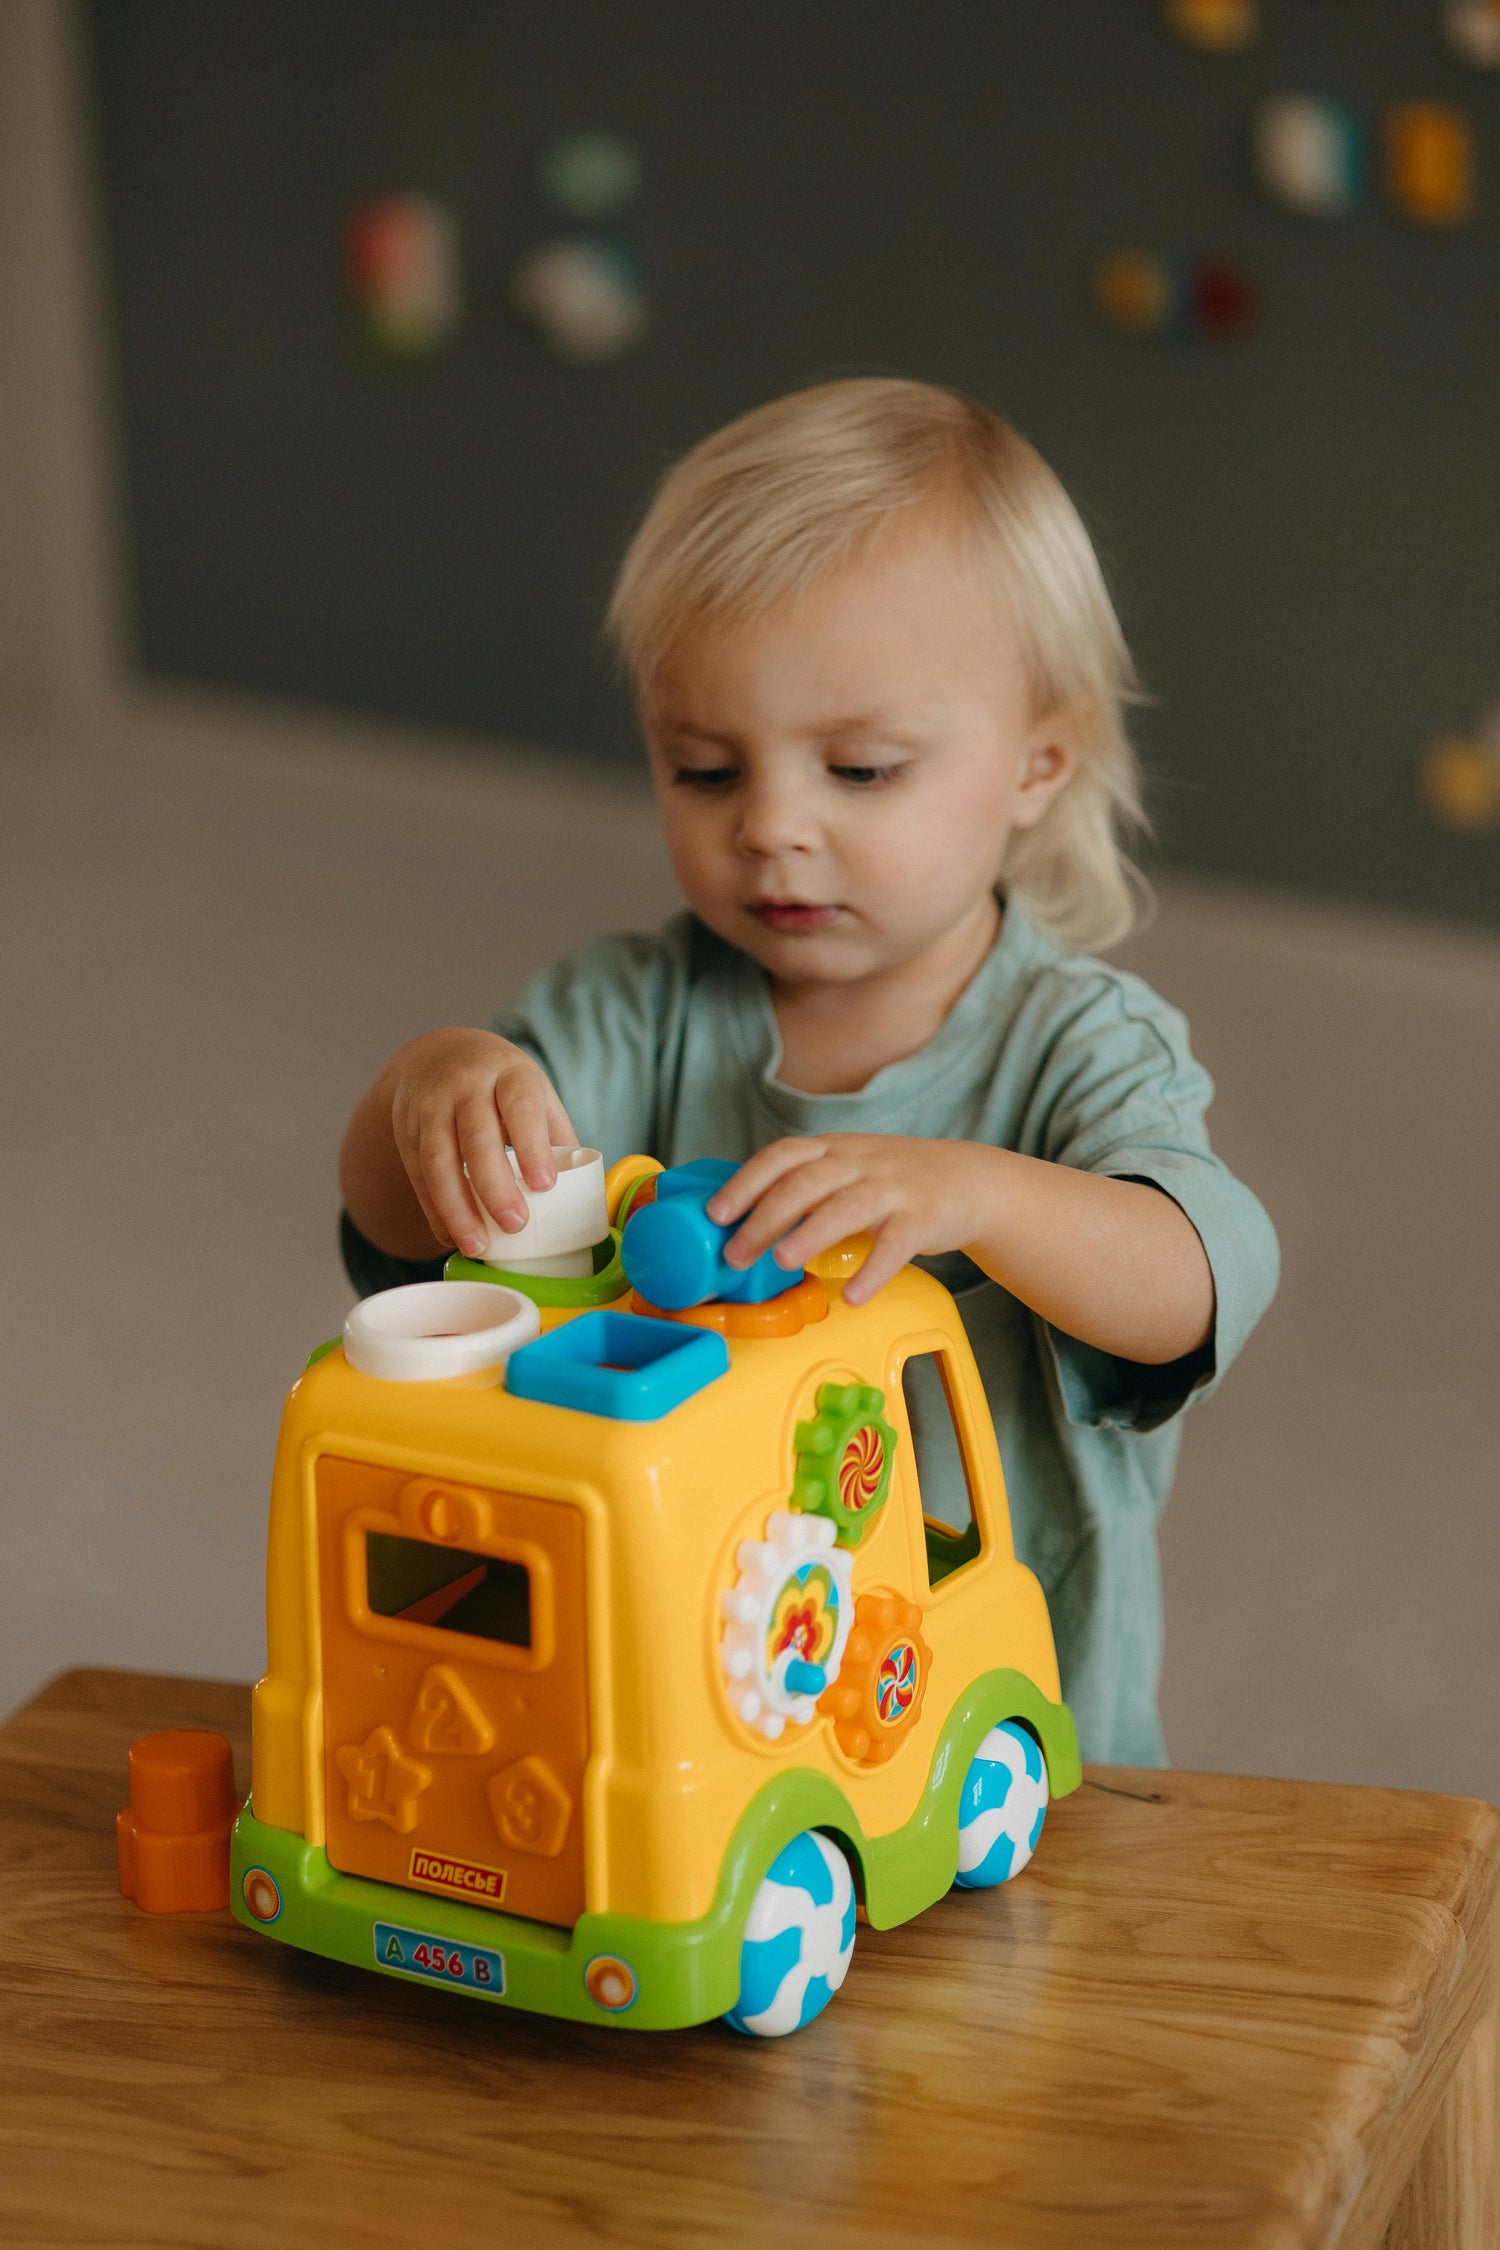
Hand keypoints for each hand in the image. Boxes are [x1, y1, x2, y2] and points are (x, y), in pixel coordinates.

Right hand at [366, 1029, 576, 1260]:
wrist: (436, 1055)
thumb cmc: (499, 1082)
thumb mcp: (531, 1090)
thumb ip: (554, 1133)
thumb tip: (580, 1191)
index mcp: (508, 1073)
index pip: (520, 1106)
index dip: (531, 1146)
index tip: (545, 1185)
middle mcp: (465, 1086)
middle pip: (477, 1137)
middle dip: (495, 1186)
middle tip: (516, 1224)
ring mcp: (430, 1108)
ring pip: (438, 1161)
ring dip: (457, 1209)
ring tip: (478, 1246)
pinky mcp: (406, 1131)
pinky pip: (418, 1175)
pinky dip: (435, 1210)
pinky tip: (451, 1235)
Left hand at [705, 1134, 988, 1305]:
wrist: (969, 1180)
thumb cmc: (894, 1181)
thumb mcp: (848, 1167)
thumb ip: (804, 1186)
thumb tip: (744, 1222)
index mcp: (834, 1149)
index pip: (782, 1156)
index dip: (746, 1182)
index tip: (716, 1213)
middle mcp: (860, 1162)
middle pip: (805, 1182)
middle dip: (764, 1218)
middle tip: (736, 1255)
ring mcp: (893, 1187)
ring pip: (846, 1207)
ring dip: (810, 1234)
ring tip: (782, 1262)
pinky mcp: (924, 1217)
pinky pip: (895, 1245)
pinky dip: (873, 1271)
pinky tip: (852, 1295)